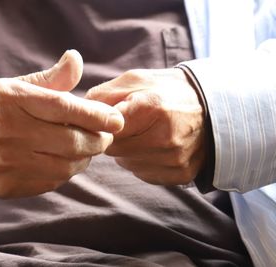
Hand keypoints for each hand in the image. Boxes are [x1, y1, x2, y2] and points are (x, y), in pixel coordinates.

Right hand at [0, 50, 123, 208]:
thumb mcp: (7, 86)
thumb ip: (47, 78)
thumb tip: (77, 60)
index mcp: (11, 100)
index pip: (65, 108)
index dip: (97, 116)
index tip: (118, 120)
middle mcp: (9, 133)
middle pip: (74, 142)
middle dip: (98, 140)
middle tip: (104, 134)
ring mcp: (8, 163)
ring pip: (68, 166)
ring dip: (85, 157)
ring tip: (85, 147)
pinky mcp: (8, 187)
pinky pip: (52, 182)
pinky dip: (66, 171)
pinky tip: (63, 160)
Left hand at [85, 68, 205, 185]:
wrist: (213, 108)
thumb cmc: (167, 90)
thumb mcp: (135, 79)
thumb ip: (103, 94)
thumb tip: (77, 112)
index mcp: (151, 108)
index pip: (105, 129)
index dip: (101, 125)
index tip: (104, 120)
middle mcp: (164, 138)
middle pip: (113, 149)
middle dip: (114, 137)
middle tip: (129, 123)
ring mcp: (173, 159)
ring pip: (126, 163)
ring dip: (128, 150)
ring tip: (145, 133)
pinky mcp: (179, 175)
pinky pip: (142, 172)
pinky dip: (142, 161)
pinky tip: (155, 146)